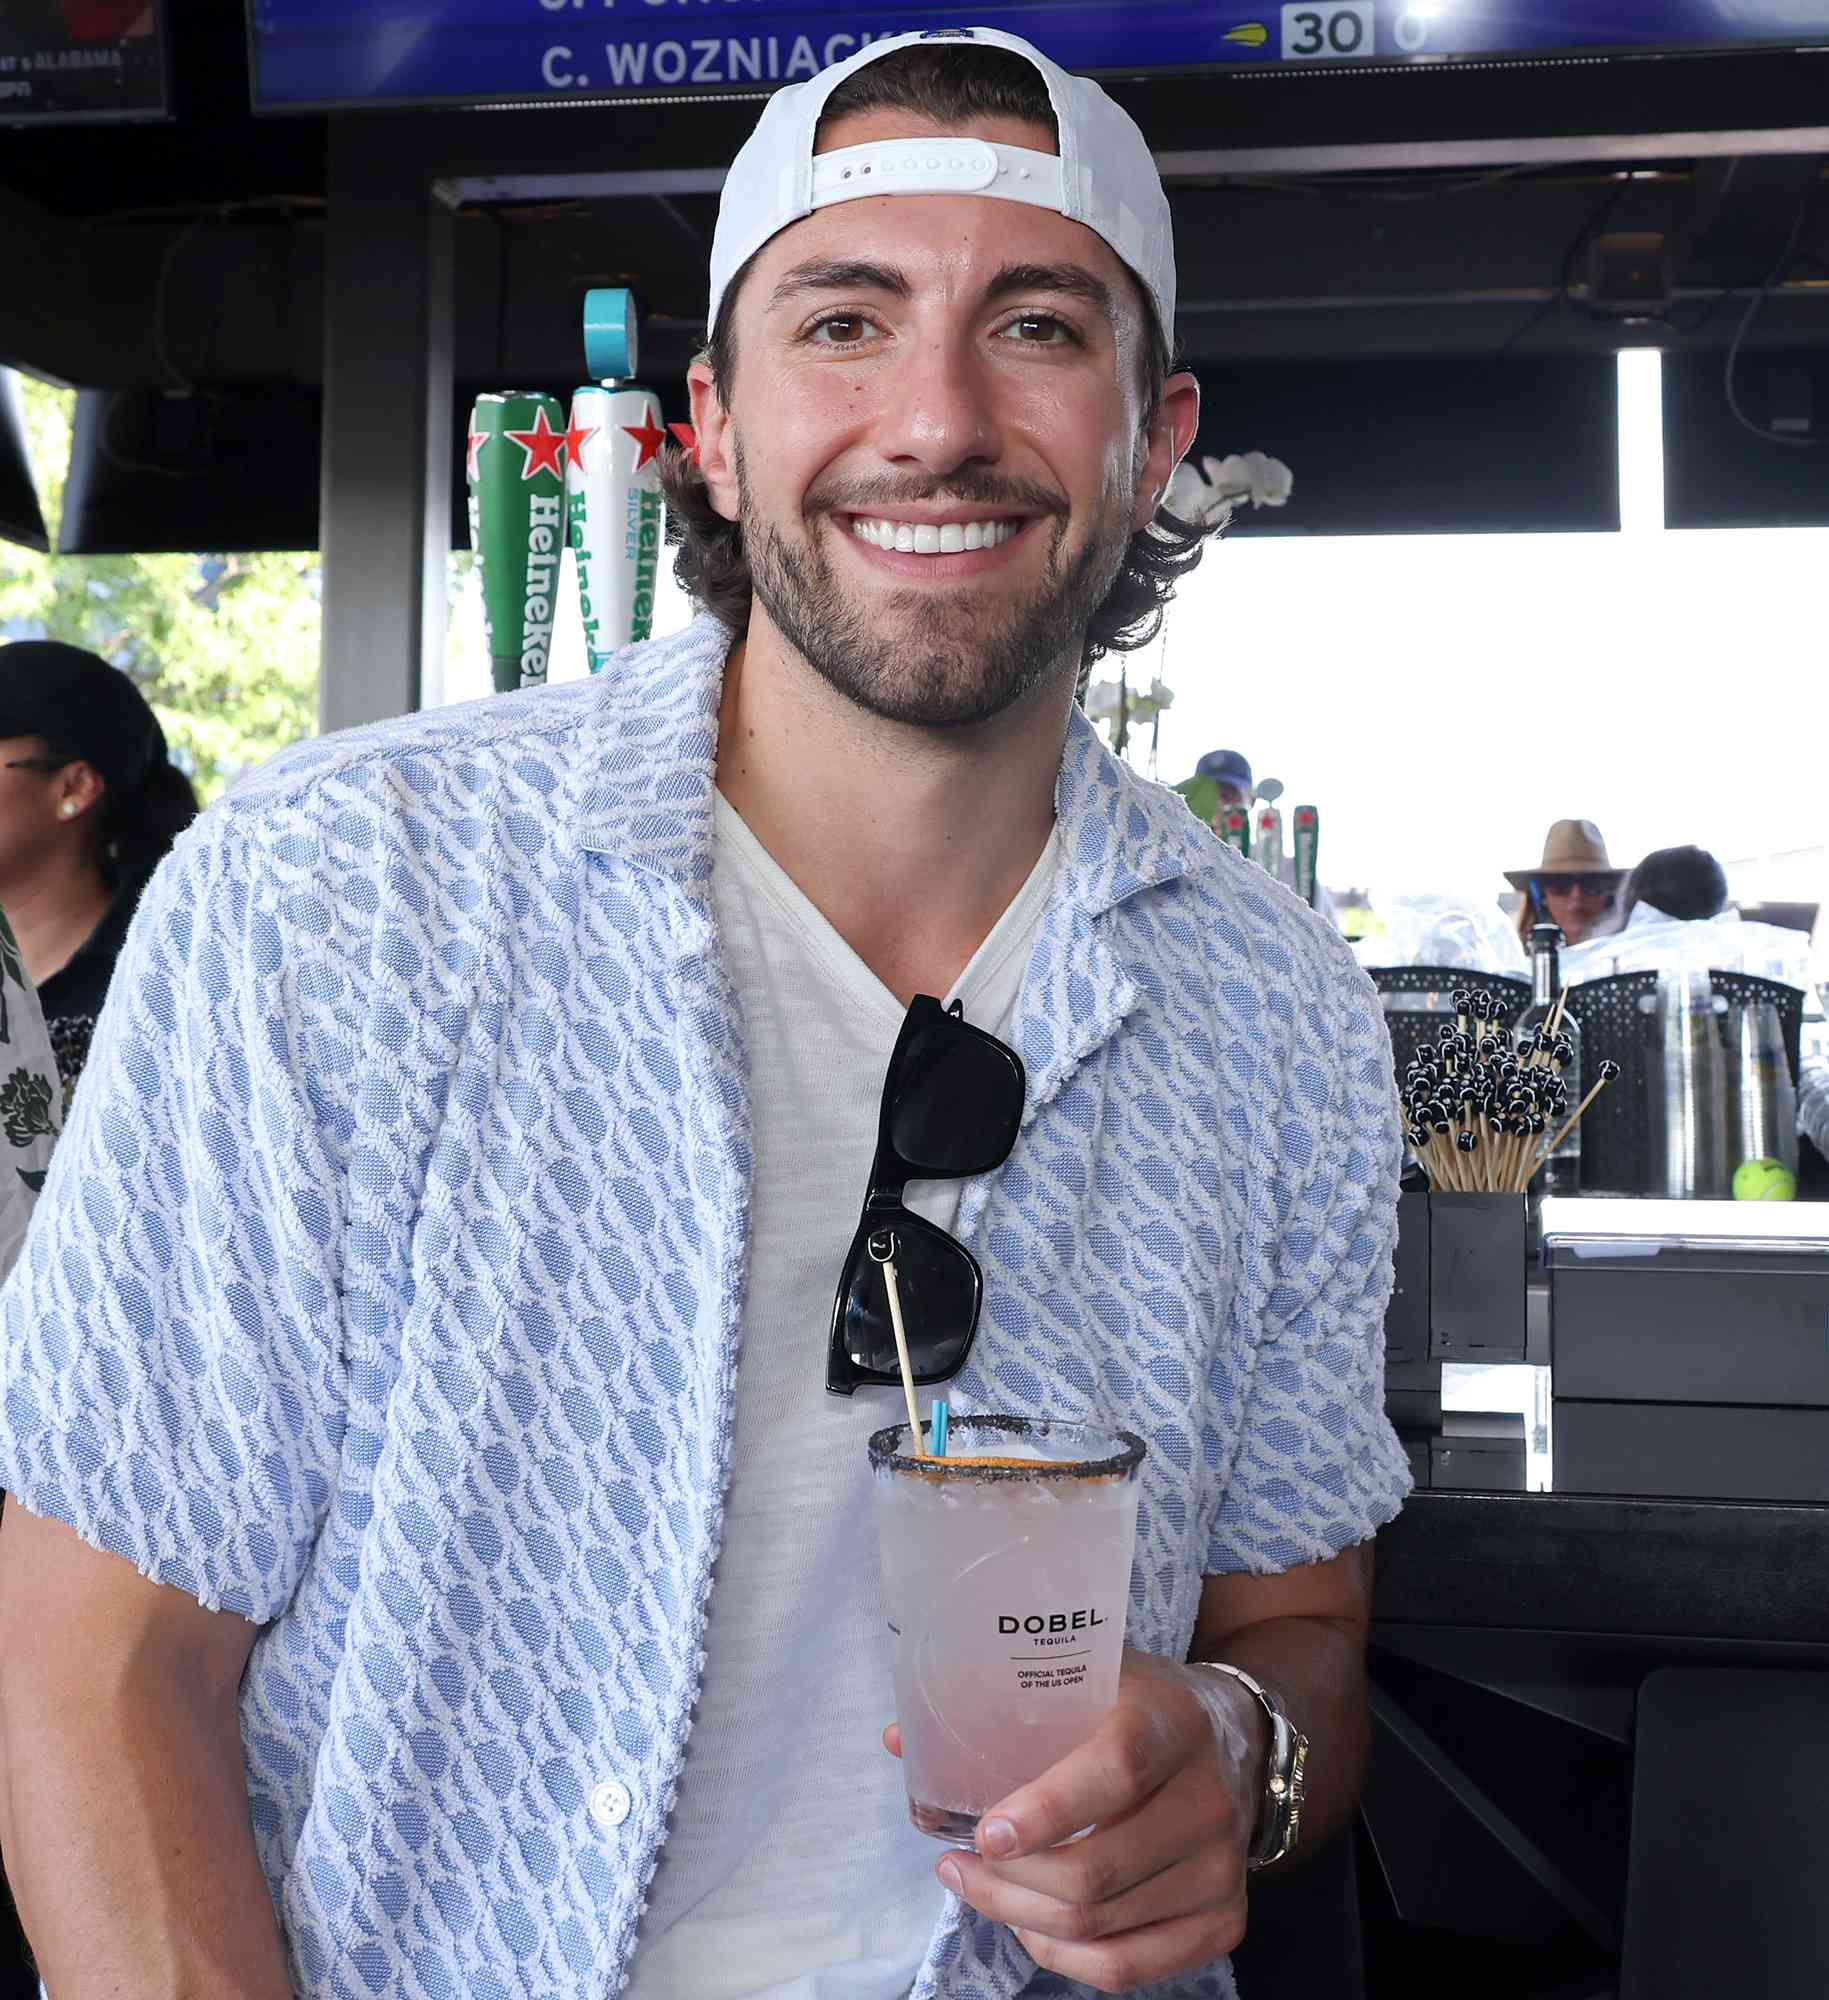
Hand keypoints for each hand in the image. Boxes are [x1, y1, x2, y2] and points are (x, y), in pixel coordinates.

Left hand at [884, 1650, 1268, 1993]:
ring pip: (1100, 1926)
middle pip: (1095, 1872)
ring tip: (975, 1885)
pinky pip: (1127, 1968)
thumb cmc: (1134, 1708)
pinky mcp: (1226, 1921)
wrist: (1236, 1742)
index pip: (1116, 1772)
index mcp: (1169, 1721)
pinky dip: (1062, 1955)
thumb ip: (998, 1701)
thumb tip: (900, 1741)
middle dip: (1005, 1880)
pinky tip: (1027, 1923)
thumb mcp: (1085, 1678)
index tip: (984, 1833)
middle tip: (954, 1862)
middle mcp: (1207, 1798)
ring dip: (1019, 1915)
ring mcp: (1222, 1868)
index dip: (1046, 1809)